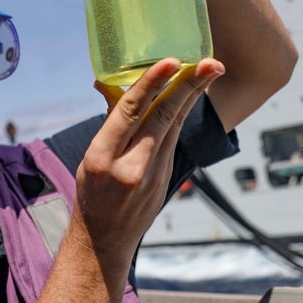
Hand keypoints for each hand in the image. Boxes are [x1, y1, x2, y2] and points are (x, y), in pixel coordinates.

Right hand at [74, 58, 222, 264]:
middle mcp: (129, 167)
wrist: (104, 240)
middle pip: (163, 116)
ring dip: (193, 95)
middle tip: (211, 62)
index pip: (129, 112)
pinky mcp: (166, 181)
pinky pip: (174, 139)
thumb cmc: (92, 192)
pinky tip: (193, 94)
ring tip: (211, 69)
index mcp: (101, 158)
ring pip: (174, 125)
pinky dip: (183, 113)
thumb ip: (109, 122)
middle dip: (188, 85)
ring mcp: (152, 176)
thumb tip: (108, 82)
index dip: (152, 84)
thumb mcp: (90, 157)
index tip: (172, 62)